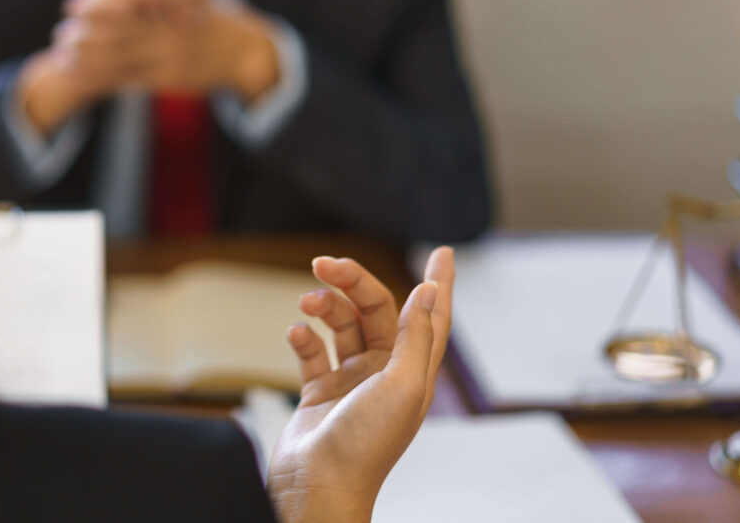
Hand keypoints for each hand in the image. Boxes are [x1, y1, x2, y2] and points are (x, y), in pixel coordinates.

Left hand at [17, 0, 211, 134]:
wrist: (239, 51)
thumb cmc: (204, 9)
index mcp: (170, 6)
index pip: (127, 8)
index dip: (96, 8)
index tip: (69, 6)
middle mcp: (169, 33)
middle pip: (120, 37)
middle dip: (86, 38)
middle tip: (58, 34)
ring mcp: (168, 59)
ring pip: (121, 62)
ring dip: (89, 62)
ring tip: (61, 58)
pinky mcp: (167, 80)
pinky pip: (128, 80)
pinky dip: (102, 79)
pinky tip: (80, 77)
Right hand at [267, 247, 454, 522]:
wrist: (318, 487)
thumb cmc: (365, 445)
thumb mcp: (401, 386)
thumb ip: (414, 336)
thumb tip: (427, 291)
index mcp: (413, 372)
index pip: (432, 316)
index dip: (439, 283)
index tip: (444, 252)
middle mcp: (385, 373)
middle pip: (376, 311)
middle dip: (352, 282)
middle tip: (324, 263)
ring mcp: (351, 382)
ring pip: (342, 326)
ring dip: (324, 307)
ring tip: (305, 303)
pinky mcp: (320, 393)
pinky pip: (313, 352)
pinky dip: (304, 337)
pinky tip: (296, 333)